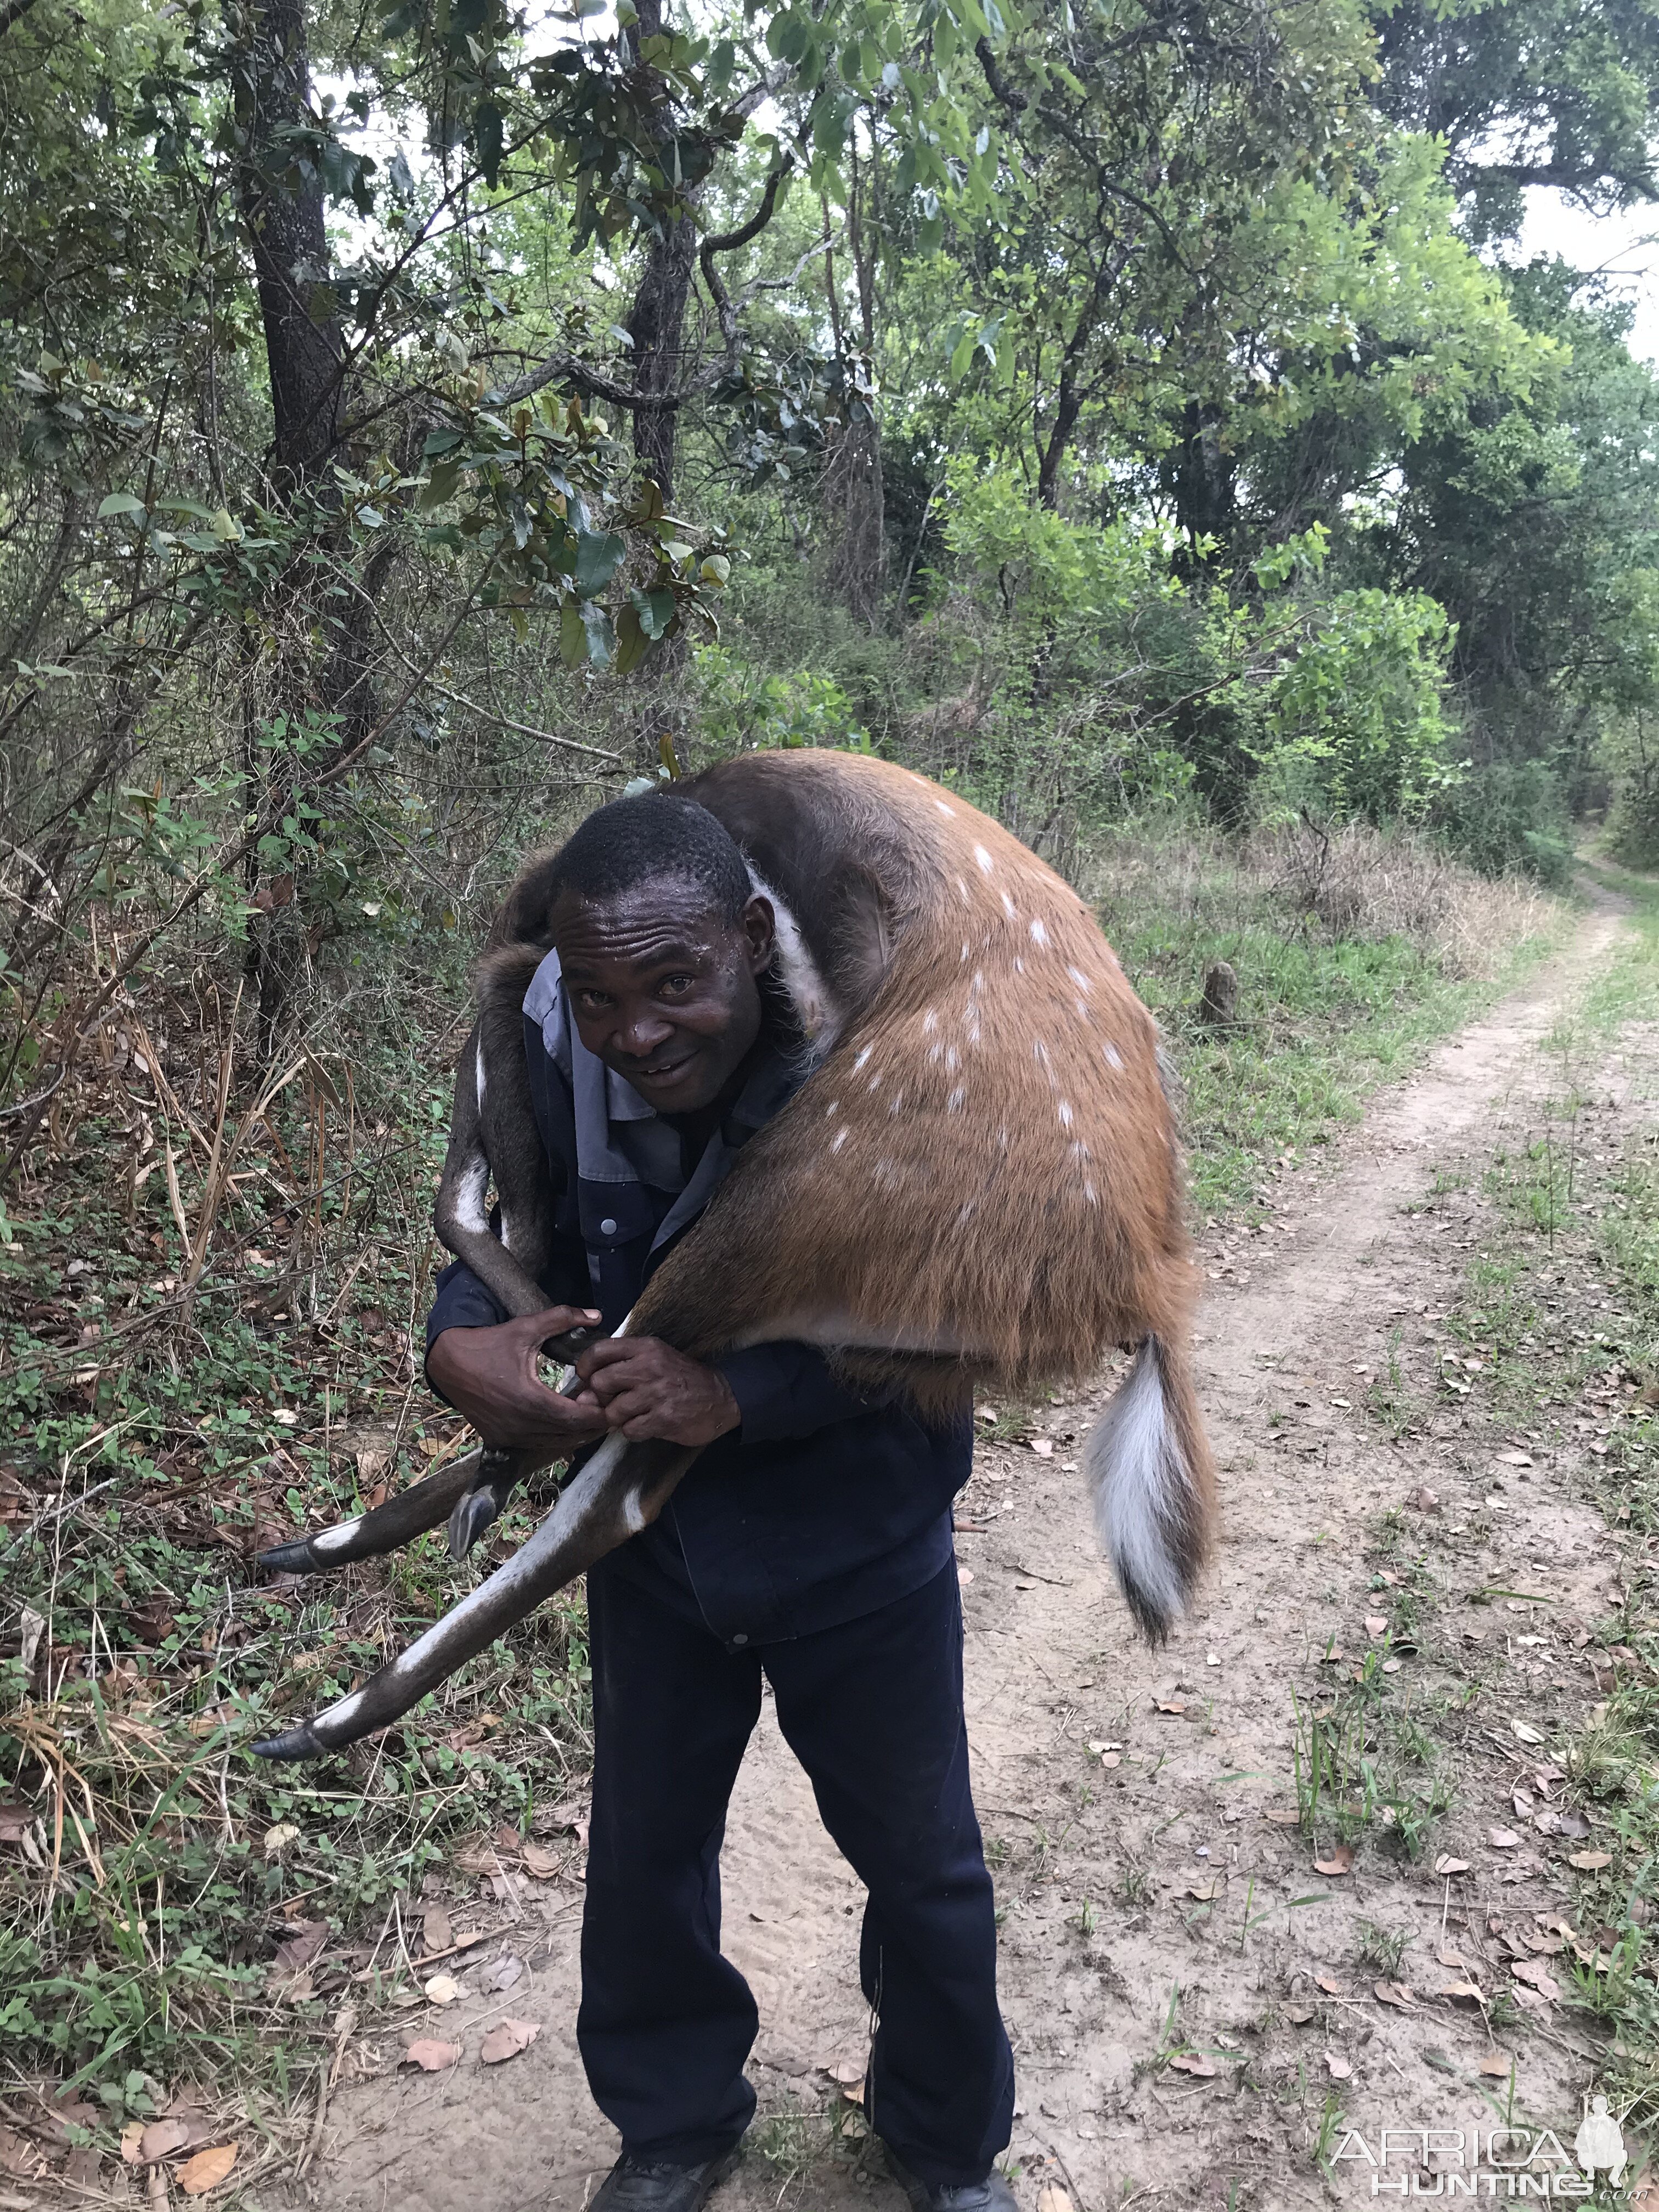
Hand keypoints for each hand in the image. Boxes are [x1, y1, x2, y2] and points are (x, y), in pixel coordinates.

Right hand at [427, 1308, 609, 1455]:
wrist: (449, 1362)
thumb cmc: (489, 1345)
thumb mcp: (526, 1328)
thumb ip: (562, 1319)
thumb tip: (596, 1314)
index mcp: (530, 1400)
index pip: (577, 1418)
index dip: (597, 1411)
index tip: (606, 1397)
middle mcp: (520, 1425)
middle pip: (570, 1435)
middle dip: (590, 1421)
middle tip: (600, 1403)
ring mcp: (508, 1436)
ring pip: (554, 1443)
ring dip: (573, 1430)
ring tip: (582, 1408)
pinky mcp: (499, 1440)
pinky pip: (536, 1444)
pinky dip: (552, 1435)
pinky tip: (559, 1417)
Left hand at [574, 1335, 740, 1446]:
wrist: (722, 1397)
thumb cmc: (681, 1378)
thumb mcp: (655, 1359)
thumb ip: (619, 1368)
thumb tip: (581, 1394)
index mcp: (646, 1348)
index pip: (599, 1351)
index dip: (586, 1367)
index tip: (589, 1379)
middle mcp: (650, 1367)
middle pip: (600, 1383)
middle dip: (603, 1397)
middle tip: (617, 1401)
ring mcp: (657, 1394)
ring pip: (613, 1411)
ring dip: (620, 1418)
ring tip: (636, 1414)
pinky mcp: (664, 1418)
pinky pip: (630, 1430)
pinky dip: (635, 1431)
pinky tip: (648, 1423)